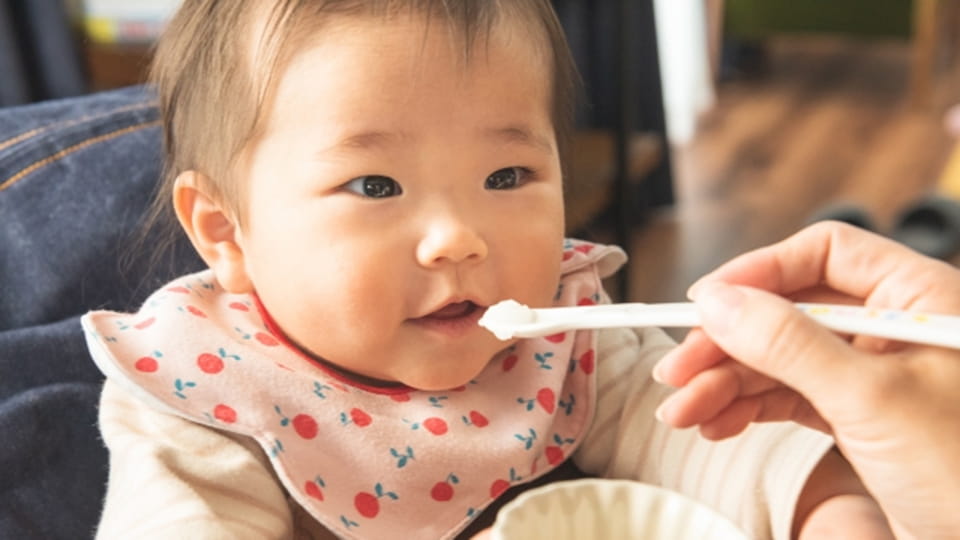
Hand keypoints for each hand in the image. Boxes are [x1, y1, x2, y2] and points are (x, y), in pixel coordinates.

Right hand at [653, 221, 959, 537]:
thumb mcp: (872, 398)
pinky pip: (789, 397)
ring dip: (726, 382)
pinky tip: (717, 422)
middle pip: (789, 310)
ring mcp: (874, 375)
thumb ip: (790, 344)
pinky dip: (748, 409)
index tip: (704, 301)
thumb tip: (721, 302)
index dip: (759, 272)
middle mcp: (894, 328)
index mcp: (919, 297)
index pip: (824, 253)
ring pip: (781, 359)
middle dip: (727, 342)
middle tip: (678, 369)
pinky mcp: (859, 417)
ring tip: (684, 410)